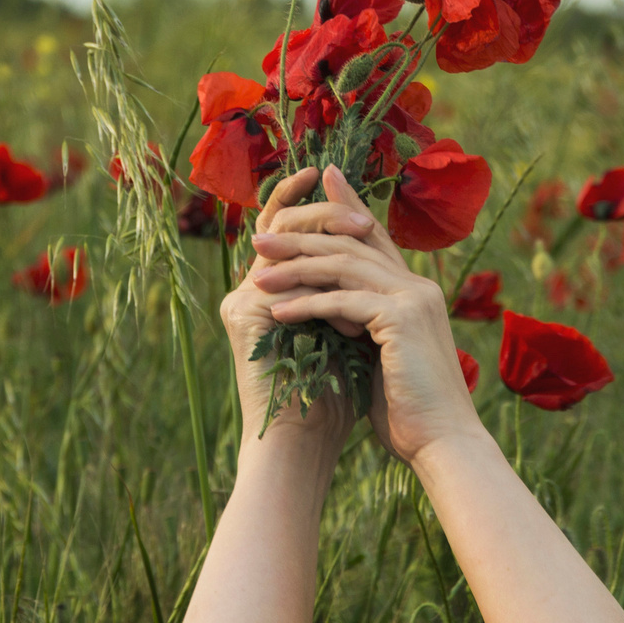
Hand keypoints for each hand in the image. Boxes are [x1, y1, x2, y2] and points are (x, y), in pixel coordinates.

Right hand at [219, 203, 355, 469]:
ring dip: (328, 235)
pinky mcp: (244, 315)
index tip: (340, 177)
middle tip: (363, 215)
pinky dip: (323, 277)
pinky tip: (353, 291)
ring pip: (282, 239)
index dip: (315, 204)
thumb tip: (379, 255)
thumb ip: (350, 294)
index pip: (291, 232)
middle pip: (283, 223)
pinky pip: (287, 276)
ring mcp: (244, 301)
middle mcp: (252, 291)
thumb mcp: (349, 331)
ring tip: (364, 234)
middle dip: (324, 211)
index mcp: (274, 293)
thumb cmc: (333, 399)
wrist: (304, 445)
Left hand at [250, 166, 488, 467]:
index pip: (374, 239)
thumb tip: (339, 316)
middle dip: (302, 237)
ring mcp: (413, 299)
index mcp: (416, 292)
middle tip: (258, 237)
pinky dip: (307, 305)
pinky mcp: (402, 319)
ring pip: (344, 266)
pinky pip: (343, 301)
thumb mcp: (383, 358)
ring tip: (257, 272)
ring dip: (296, 267)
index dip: (347, 207)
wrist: (443, 444)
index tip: (320, 179)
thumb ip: (368, 327)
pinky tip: (277, 313)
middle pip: (351, 245)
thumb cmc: (410, 411)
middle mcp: (418, 286)